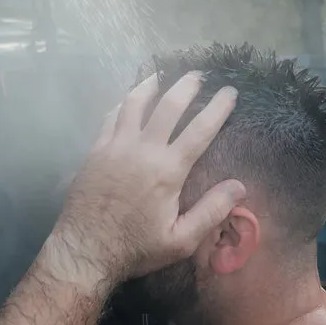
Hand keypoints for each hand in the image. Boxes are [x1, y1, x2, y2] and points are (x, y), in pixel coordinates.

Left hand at [44, 72, 245, 288]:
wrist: (85, 251)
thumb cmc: (136, 248)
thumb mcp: (181, 240)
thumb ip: (211, 211)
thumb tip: (240, 186)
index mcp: (168, 171)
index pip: (200, 130)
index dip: (218, 108)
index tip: (230, 91)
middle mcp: (142, 150)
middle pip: (168, 106)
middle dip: (187, 86)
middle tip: (199, 74)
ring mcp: (116, 146)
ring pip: (135, 103)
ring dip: (152, 84)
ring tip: (162, 74)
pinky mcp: (96, 149)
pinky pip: (111, 116)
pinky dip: (124, 102)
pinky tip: (130, 98)